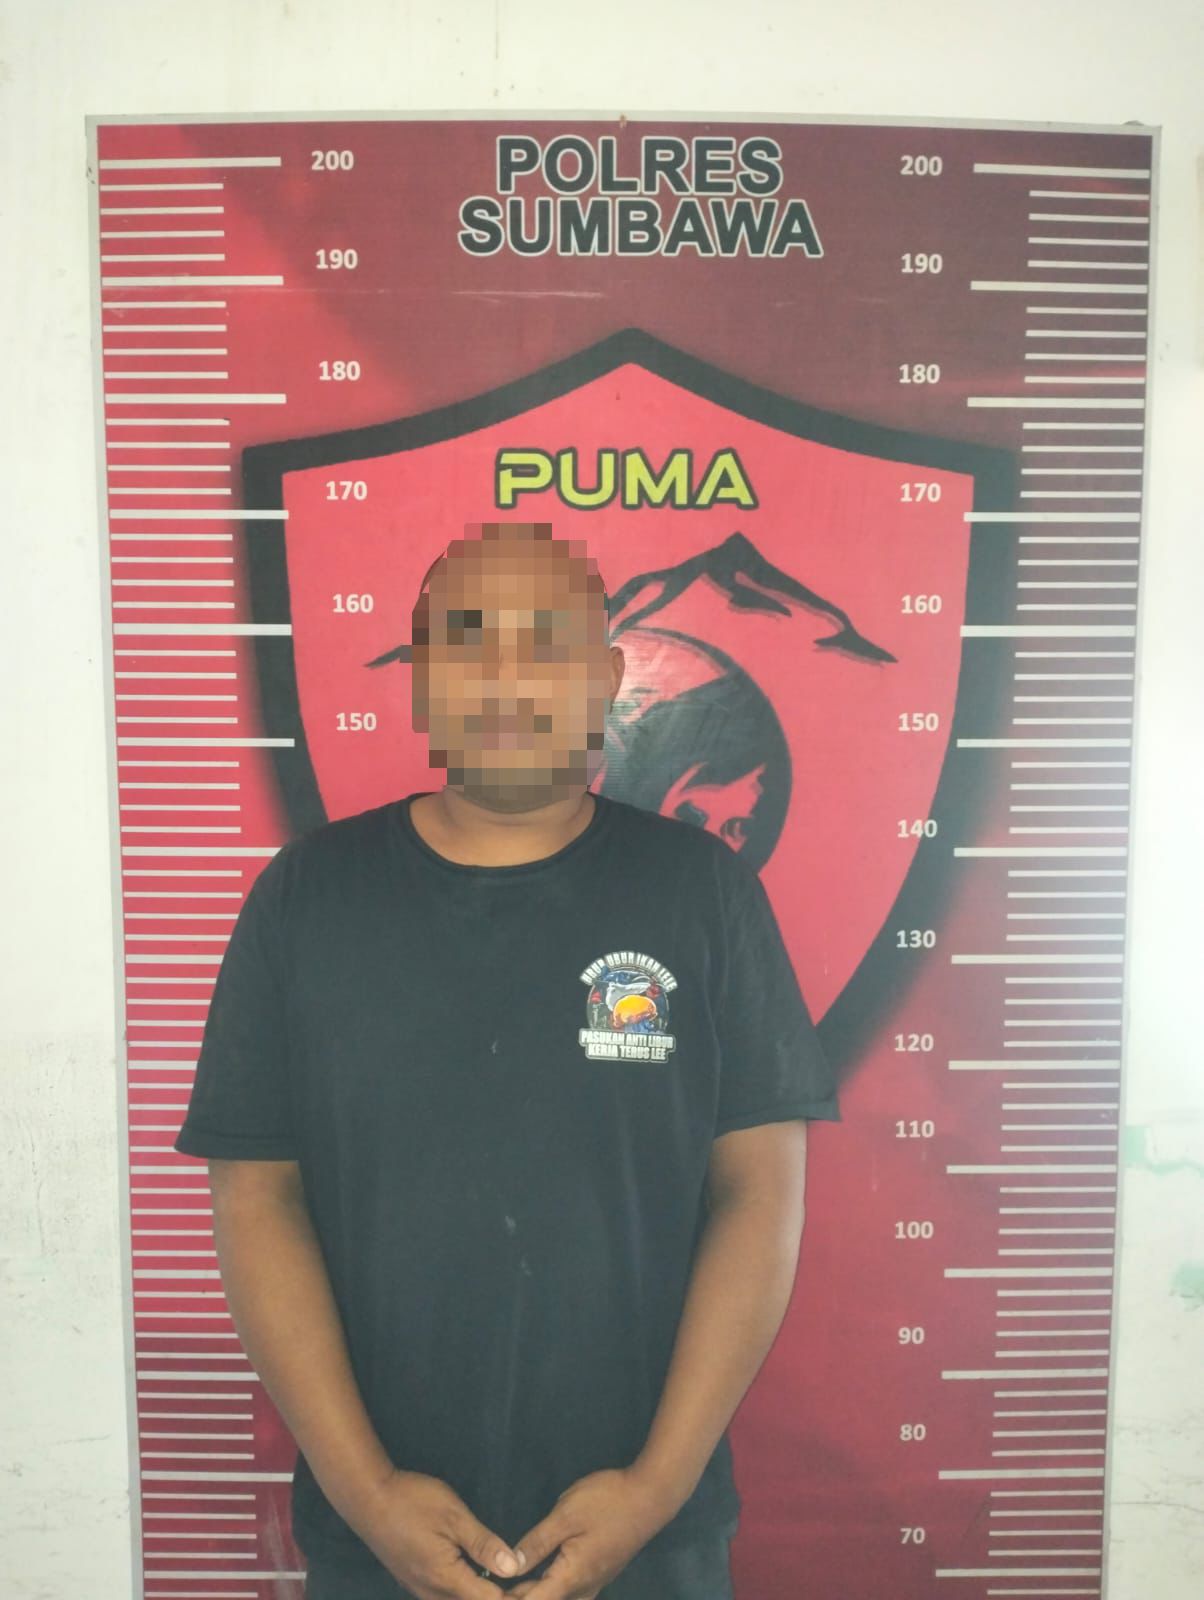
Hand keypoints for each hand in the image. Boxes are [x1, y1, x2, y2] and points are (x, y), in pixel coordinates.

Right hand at [359, 1467, 523, 1598]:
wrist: (368, 1499)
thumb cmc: (413, 1502)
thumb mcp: (454, 1516)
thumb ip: (484, 1544)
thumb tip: (514, 1567)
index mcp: (446, 1580)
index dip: (517, 1595)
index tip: (538, 1584)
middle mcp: (432, 1594)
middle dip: (503, 1597)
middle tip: (528, 1581)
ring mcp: (421, 1591)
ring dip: (485, 1596)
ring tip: (510, 1580)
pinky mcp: (415, 1583)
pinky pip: (446, 1598)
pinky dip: (468, 1592)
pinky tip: (481, 1576)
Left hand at [504, 1465, 675, 1598]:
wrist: (650, 1496)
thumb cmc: (607, 1502)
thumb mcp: (565, 1515)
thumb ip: (536, 1542)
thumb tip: (508, 1566)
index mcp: (571, 1577)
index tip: (488, 1594)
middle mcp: (583, 1588)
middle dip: (519, 1597)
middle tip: (493, 1588)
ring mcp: (595, 1582)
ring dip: (535, 1594)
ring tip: (510, 1583)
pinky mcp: (600, 1572)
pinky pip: (571, 1592)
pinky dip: (550, 1588)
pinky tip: (540, 1575)